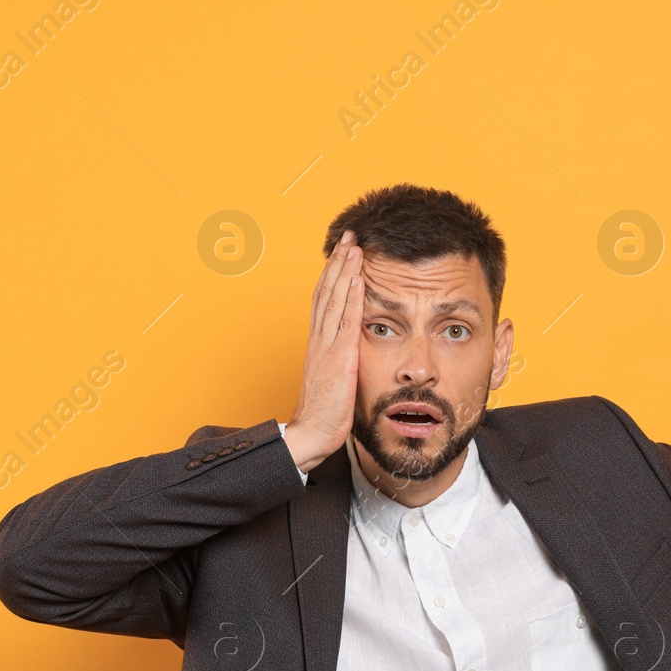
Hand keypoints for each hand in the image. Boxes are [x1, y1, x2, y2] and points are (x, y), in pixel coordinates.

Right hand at [284, 230, 364, 473]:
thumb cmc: (324, 411)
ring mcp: (327, 346)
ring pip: (334, 299)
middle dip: (338, 262)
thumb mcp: (333, 378)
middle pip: (326, 291)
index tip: (342, 253)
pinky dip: (351, 296)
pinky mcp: (338, 357)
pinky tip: (359, 278)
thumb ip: (340, 359)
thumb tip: (353, 350)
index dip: (332, 274)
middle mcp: (319, 339)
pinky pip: (345, 321)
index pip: (324, 300)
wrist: (312, 433)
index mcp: (318, 343)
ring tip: (355, 245)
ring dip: (345, 270)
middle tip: (348, 236)